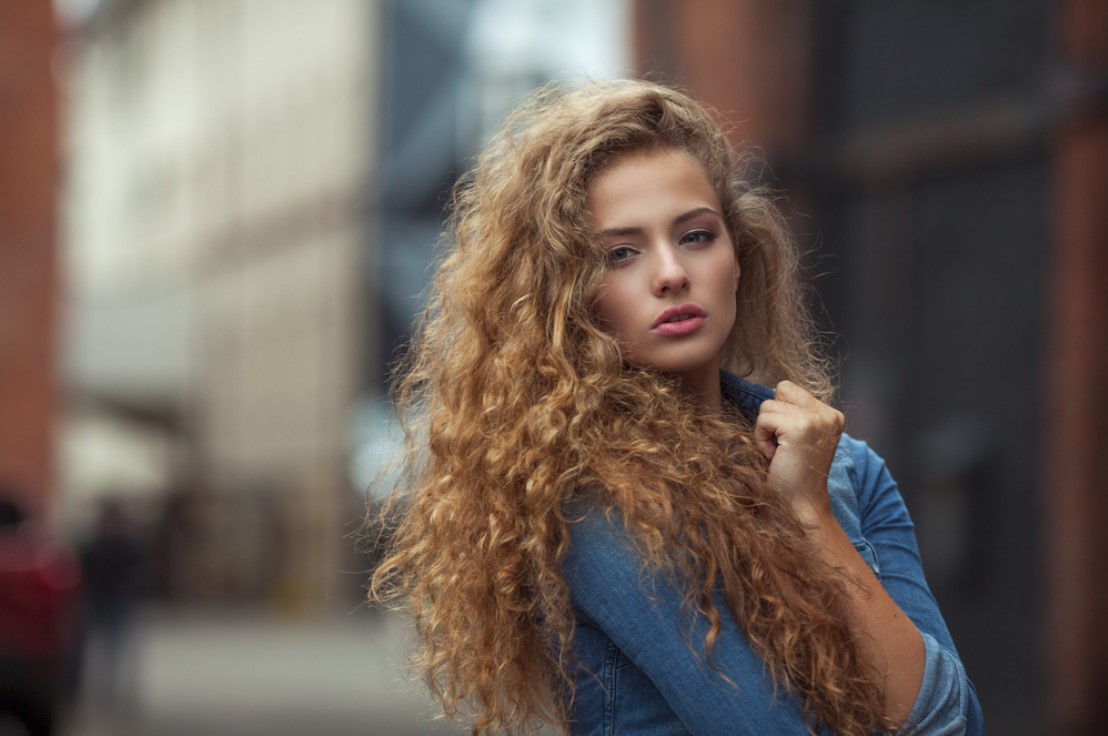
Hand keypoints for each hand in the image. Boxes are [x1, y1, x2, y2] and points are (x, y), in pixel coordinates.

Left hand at [754, 381, 843, 518]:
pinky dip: (761, 438)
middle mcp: (829, 414)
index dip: (779, 414)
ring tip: (780, 453)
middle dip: (772, 418)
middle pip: (781, 390)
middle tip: (782, 447)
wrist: (799, 506)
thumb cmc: (791, 474)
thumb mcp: (798, 437)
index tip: (789, 442)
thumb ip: (793, 412)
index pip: (789, 389)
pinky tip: (775, 456)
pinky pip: (764, 418)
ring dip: (765, 431)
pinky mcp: (801, 427)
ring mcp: (817, 420)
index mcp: (832, 415)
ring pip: (768, 405)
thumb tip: (775, 388)